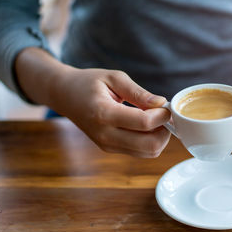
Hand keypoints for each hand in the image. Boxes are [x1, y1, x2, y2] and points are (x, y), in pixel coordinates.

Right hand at [15, 48, 170, 157]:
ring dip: (160, 138)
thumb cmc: (89, 83)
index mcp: (104, 113)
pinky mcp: (110, 149)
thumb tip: (160, 103)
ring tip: (157, 120)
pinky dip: (151, 142)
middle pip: (149, 145)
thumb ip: (138, 92)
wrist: (65, 96)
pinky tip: (149, 126)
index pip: (143, 123)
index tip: (166, 106)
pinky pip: (140, 152)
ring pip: (148, 153)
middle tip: (165, 115)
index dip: (162, 116)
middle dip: (165, 131)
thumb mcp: (114, 78)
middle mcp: (105, 135)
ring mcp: (107, 145)